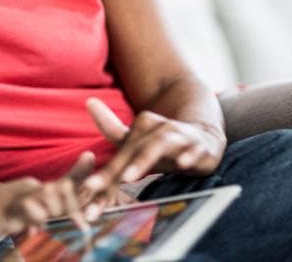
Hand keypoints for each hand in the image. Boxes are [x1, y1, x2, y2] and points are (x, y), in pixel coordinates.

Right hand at [0, 174, 85, 239]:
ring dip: (64, 211)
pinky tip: (41, 226)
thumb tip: (42, 226)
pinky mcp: (6, 210)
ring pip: (48, 199)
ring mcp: (17, 197)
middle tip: (88, 223)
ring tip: (80, 226)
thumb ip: (31, 219)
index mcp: (34, 188)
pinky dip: (36, 217)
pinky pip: (25, 211)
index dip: (80, 171)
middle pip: (62, 191)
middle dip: (78, 204)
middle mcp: (29, 188)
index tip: (91, 157)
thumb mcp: (15, 217)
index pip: (63, 181)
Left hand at [82, 98, 225, 211]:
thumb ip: (112, 127)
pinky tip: (183, 164)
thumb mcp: (138, 141)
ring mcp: (179, 136)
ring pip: (159, 146)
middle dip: (116, 170)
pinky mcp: (201, 146)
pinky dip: (189, 155)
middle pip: (133, 151)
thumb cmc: (164, 145)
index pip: (120, 155)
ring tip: (128, 176)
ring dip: (143, 160)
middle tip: (97, 187)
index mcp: (140, 128)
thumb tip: (89, 101)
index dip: (103, 174)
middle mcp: (157, 130)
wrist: (204, 137)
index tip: (86, 189)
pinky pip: (195, 150)